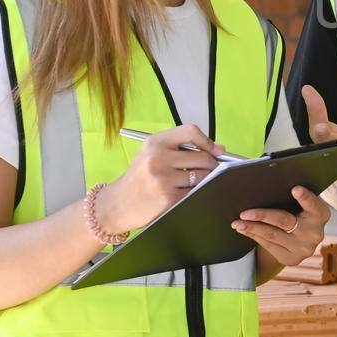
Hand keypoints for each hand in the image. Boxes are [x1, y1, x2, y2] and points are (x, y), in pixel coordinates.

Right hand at [99, 124, 221, 233]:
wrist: (117, 204)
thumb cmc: (138, 178)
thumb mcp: (151, 154)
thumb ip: (181, 147)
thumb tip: (219, 149)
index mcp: (154, 142)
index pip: (191, 132)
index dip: (208, 141)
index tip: (216, 150)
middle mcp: (158, 158)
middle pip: (202, 156)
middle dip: (210, 164)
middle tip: (208, 169)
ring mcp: (163, 179)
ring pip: (202, 175)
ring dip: (203, 179)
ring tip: (190, 181)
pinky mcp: (168, 198)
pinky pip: (194, 191)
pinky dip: (194, 192)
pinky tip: (181, 192)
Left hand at [232, 186, 330, 265]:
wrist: (302, 240)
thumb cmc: (298, 213)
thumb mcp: (301, 205)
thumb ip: (291, 199)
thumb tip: (262, 190)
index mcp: (320, 214)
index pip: (313, 204)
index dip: (305, 197)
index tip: (295, 189)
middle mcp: (315, 233)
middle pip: (285, 221)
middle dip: (262, 216)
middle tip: (244, 213)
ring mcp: (304, 248)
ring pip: (273, 235)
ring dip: (252, 228)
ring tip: (237, 223)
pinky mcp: (292, 259)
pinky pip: (269, 246)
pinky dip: (255, 236)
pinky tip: (245, 230)